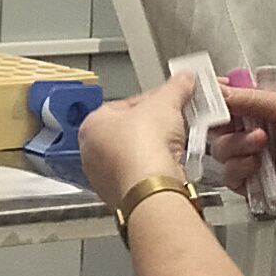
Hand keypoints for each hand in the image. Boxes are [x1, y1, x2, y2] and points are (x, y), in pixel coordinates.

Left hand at [73, 70, 198, 208]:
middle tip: (176, 122)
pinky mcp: (123, 196)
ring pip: (136, 156)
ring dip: (157, 150)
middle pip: (130, 132)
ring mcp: (106, 178)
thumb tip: (184, 79)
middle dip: (155, 127)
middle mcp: (92, 153)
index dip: (153, 101)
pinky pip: (143, 177)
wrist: (152, 189)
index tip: (170, 101)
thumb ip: (176, 88)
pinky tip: (171, 166)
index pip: (125, 105)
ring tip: (176, 145)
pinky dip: (157, 171)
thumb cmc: (142, 147)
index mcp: (92, 125)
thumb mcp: (165, 104)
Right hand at [205, 79, 275, 212]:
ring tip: (260, 143)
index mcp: (264, 109)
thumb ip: (250, 98)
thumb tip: (218, 89)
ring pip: (222, 154)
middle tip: (240, 124)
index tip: (205, 100)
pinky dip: (238, 171)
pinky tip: (256, 164)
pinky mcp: (259, 185)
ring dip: (235, 147)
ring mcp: (257, 159)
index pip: (228, 102)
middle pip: (218, 130)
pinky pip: (232, 180)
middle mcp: (257, 133)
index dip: (214, 101)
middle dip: (223, 126)